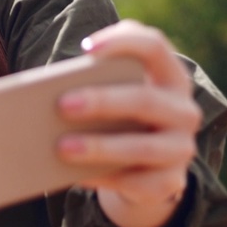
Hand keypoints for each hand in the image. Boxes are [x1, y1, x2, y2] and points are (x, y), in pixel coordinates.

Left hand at [55, 19, 201, 226]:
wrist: (142, 165)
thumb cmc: (117, 115)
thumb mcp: (112, 90)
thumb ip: (91, 77)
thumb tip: (43, 88)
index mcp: (169, 75)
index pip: (153, 46)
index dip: (121, 43)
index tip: (85, 49)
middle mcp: (183, 110)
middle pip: (145, 99)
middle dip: (102, 102)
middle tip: (62, 105)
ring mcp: (181, 148)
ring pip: (143, 147)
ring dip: (99, 147)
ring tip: (61, 147)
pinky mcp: (170, 182)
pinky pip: (137, 183)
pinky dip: (104, 179)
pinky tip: (75, 175)